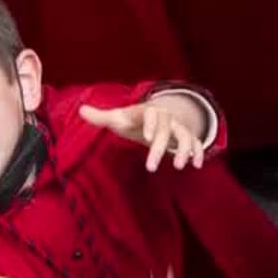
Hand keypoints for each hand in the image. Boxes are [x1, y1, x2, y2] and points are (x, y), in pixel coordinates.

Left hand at [79, 93, 211, 171]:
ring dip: (184, 149)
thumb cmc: (131, 119)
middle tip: (151, 168)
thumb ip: (100, 116)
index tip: (148, 137)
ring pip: (185, 135)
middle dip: (160, 148)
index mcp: (147, 111)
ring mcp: (177, 126)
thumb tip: (80, 110)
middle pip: (167, 129)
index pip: (151, 113)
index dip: (151, 123)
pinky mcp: (185, 136)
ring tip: (179, 166)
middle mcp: (165, 117)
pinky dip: (198, 151)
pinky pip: (195, 142)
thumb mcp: (116, 117)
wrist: (153, 115)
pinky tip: (196, 165)